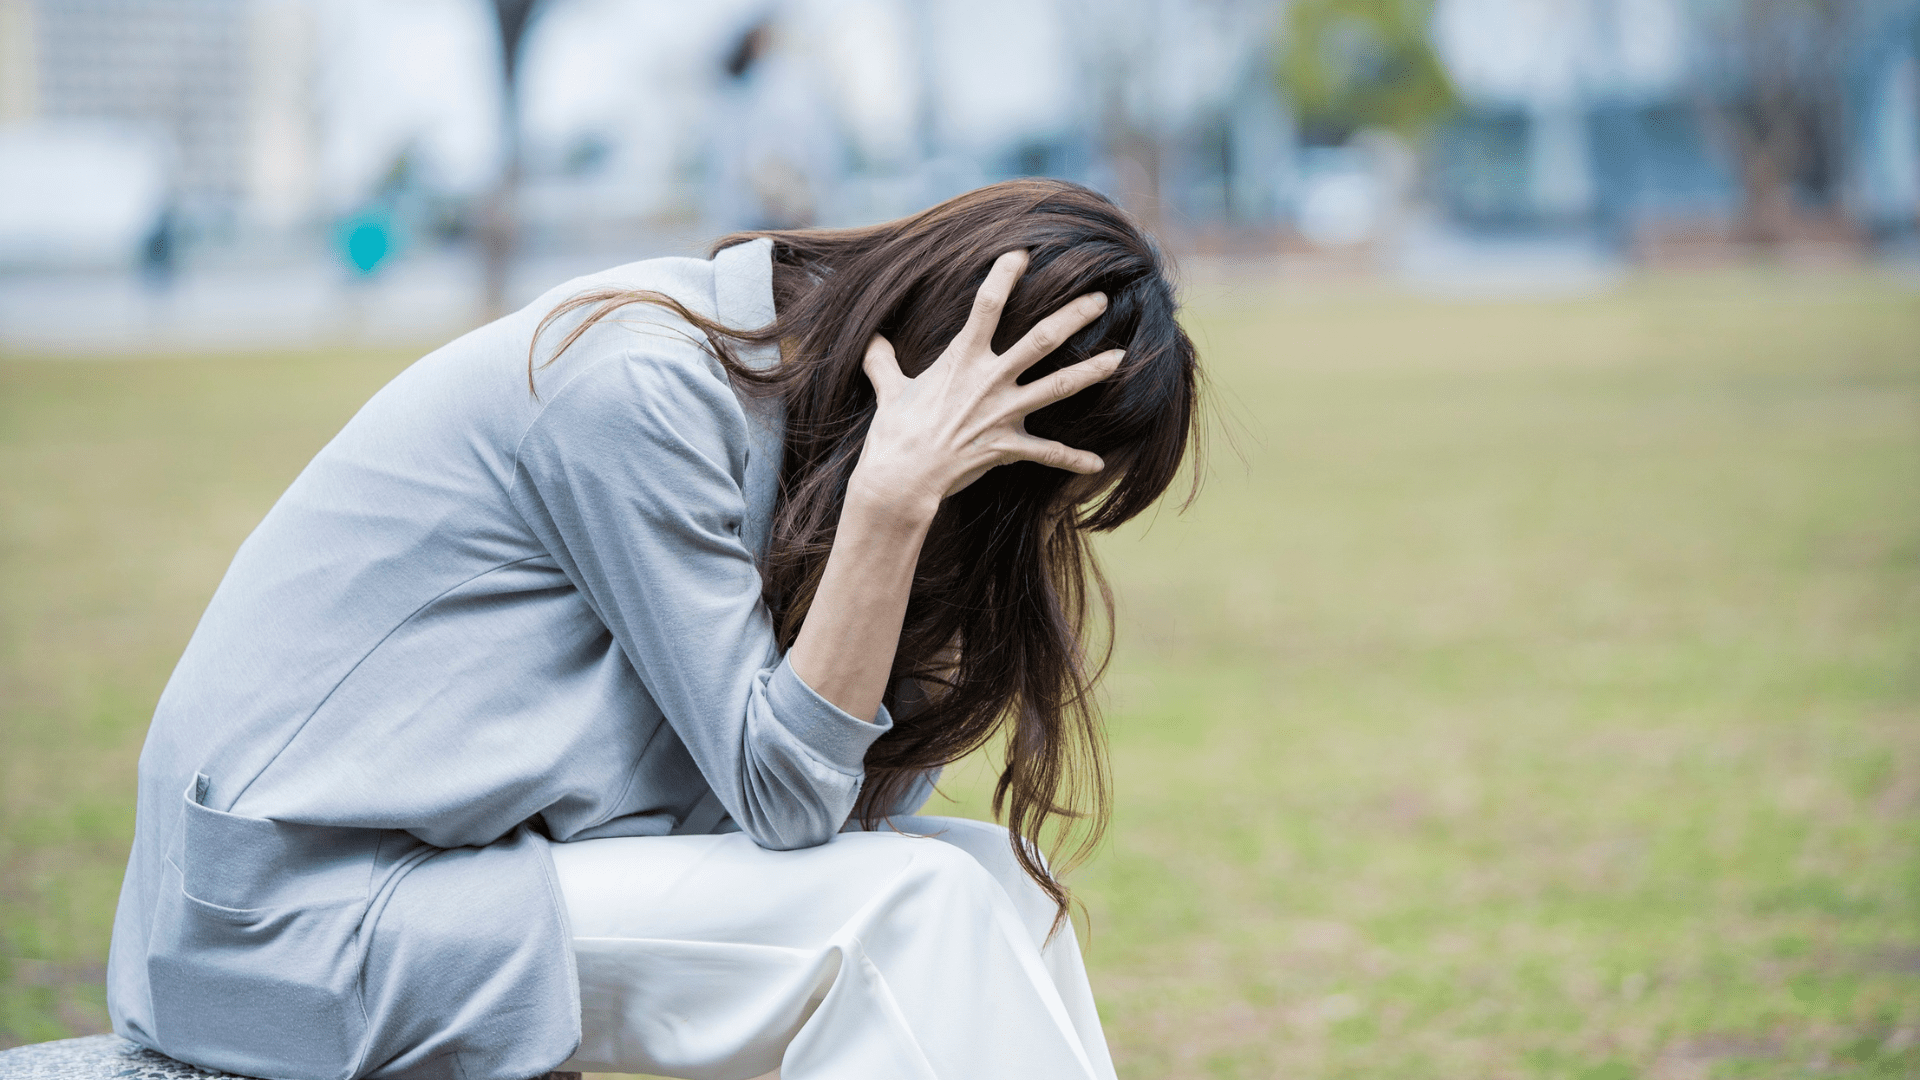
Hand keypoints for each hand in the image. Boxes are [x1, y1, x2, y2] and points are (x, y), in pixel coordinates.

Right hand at [852, 250, 1123, 520]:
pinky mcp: (1007, 447)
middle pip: (1041, 340)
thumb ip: (882, 360)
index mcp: (961, 359)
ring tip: (1120, 357)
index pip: (986, 306)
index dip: (1004, 276)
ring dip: (1091, 371)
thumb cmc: (893, 432)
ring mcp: (1003, 413)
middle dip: (1073, 317)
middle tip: (1101, 299)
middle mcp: (989, 380)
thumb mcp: (887, 389)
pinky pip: (1047, 454)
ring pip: (1057, 387)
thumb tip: (870, 339)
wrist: (900, 478)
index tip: (1023, 254)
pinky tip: (1097, 464)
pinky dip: (1072, 459)